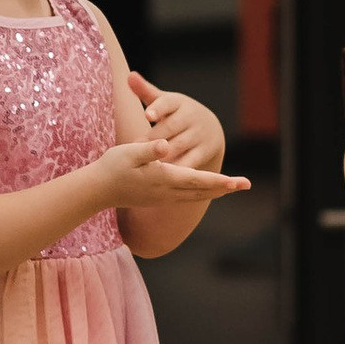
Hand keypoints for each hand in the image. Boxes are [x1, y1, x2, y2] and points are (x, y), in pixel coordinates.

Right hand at [93, 131, 248, 216]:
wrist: (98, 191)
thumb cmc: (111, 167)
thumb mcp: (128, 152)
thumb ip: (149, 149)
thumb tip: (166, 145)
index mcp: (165, 177)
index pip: (200, 180)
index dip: (222, 180)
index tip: (240, 182)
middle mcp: (168, 191)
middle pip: (203, 190)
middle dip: (226, 187)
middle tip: (246, 184)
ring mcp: (163, 197)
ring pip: (196, 195)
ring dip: (215, 191)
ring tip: (230, 187)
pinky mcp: (158, 198)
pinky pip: (187, 197)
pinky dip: (200, 193)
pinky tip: (203, 190)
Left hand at [127, 80, 224, 174]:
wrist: (209, 130)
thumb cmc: (175, 114)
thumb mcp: (163, 101)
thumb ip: (145, 91)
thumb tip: (130, 75)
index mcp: (178, 102)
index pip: (167, 103)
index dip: (158, 109)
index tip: (148, 114)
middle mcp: (192, 117)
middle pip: (170, 128)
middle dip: (153, 138)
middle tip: (136, 147)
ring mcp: (200, 134)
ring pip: (179, 146)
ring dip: (163, 155)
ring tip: (145, 162)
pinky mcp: (206, 151)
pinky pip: (190, 162)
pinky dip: (177, 169)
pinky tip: (162, 174)